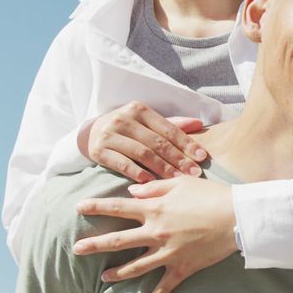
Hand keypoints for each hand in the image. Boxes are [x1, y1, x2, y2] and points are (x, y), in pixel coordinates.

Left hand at [73, 176, 237, 292]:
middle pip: (118, 240)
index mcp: (154, 209)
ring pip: (135, 267)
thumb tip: (132, 192)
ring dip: (117, 273)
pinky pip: (164, 287)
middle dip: (94, 245)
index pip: (118, 207)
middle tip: (76, 249)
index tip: (78, 208)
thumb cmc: (210, 195)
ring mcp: (168, 252)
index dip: (96, 207)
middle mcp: (156, 232)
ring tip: (102, 277)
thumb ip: (153, 188)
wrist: (237, 217)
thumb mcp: (180, 183)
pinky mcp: (182, 267)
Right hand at [78, 101, 208, 182]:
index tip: (202, 157)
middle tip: (194, 172)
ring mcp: (110, 134)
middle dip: (178, 158)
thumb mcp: (146, 122)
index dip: (186, 143)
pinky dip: (137, 173)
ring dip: (162, 168)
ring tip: (177, 179)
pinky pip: (122, 164)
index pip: (168, 128)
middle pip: (156, 142)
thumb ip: (172, 124)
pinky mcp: (99, 150)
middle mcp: (124, 119)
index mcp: (139, 109)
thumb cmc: (127, 128)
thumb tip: (199, 124)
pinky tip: (151, 182)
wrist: (91, 133)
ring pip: (142, 153)